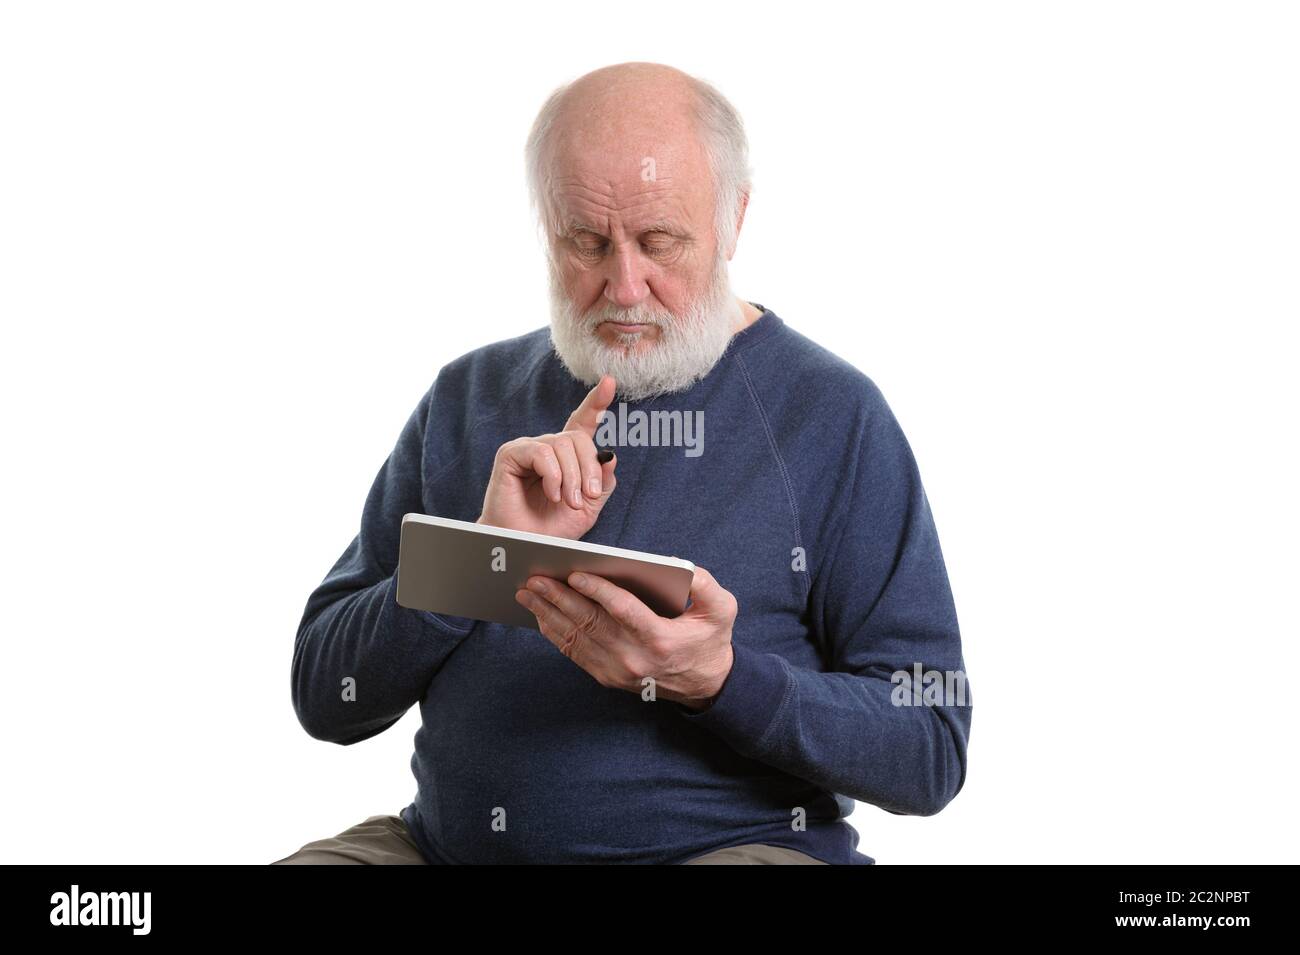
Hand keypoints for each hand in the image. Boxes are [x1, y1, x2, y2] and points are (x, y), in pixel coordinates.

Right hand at [477, 374, 618, 539]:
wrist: (526, 544)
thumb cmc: (553, 527)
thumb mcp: (589, 507)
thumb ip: (602, 482)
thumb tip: (610, 455)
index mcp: (567, 455)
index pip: (583, 421)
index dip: (597, 402)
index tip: (610, 382)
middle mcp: (549, 447)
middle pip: (579, 438)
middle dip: (588, 469)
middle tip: (586, 497)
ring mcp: (529, 447)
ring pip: (562, 445)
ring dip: (572, 478)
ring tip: (568, 502)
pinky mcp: (511, 453)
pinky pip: (542, 453)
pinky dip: (553, 476)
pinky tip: (552, 494)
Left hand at [514, 564, 736, 708]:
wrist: (705, 685)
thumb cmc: (710, 640)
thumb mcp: (722, 610)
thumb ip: (707, 586)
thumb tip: (684, 567)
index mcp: (660, 639)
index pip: (624, 612)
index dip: (599, 591)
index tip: (576, 574)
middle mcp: (634, 658)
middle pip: (590, 623)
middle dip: (558, 598)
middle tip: (535, 578)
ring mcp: (617, 671)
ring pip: (575, 638)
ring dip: (548, 614)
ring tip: (527, 593)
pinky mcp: (607, 677)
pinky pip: (574, 653)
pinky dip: (554, 633)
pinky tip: (541, 615)